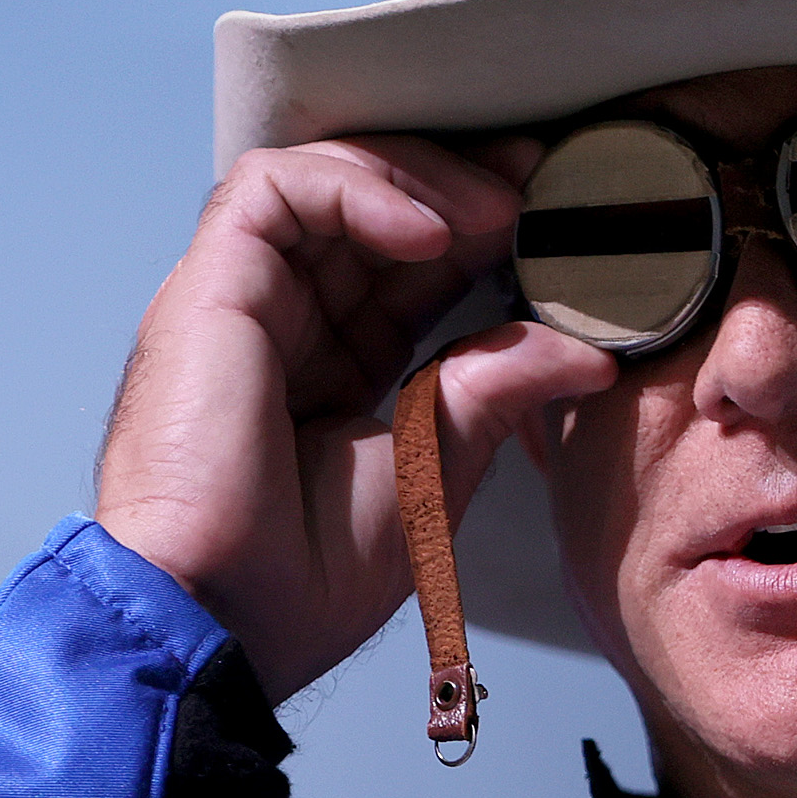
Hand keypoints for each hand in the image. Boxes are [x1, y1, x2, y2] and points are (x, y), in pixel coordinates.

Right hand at [94, 136, 613, 700]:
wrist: (223, 618)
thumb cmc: (305, 576)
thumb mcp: (434, 465)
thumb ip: (498, 390)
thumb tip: (589, 353)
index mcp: (330, 369)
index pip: (407, 267)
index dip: (478, 231)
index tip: (554, 214)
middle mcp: (282, 323)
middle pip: (368, 208)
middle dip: (460, 182)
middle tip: (541, 180)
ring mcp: (240, 300)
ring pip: (323, 178)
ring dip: (419, 178)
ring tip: (497, 213)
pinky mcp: (207, 287)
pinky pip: (275, 189)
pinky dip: (357, 189)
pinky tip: (429, 231)